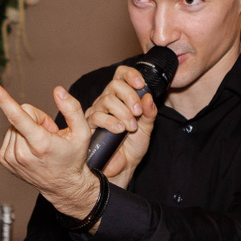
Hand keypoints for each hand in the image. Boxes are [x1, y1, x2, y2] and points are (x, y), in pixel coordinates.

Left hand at [0, 82, 102, 220]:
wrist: (63, 186)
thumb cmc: (73, 157)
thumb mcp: (82, 133)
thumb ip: (72, 109)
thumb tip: (58, 90)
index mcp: (40, 144)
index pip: (19, 117)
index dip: (3, 100)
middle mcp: (22, 152)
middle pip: (22, 113)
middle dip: (36, 119)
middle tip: (49, 135)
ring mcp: (11, 158)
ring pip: (14, 123)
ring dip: (28, 129)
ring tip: (41, 144)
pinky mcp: (4, 159)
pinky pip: (10, 133)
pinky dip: (20, 136)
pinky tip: (31, 148)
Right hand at [82, 65, 158, 182]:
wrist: (125, 166)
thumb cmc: (134, 145)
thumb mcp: (147, 127)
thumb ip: (150, 112)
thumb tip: (148, 96)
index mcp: (122, 97)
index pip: (121, 76)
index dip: (130, 75)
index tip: (141, 84)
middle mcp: (108, 101)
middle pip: (114, 85)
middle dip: (129, 96)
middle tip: (138, 112)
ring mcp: (97, 112)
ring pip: (106, 100)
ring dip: (123, 112)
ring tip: (131, 127)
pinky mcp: (90, 126)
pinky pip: (97, 117)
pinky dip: (111, 122)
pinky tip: (120, 130)